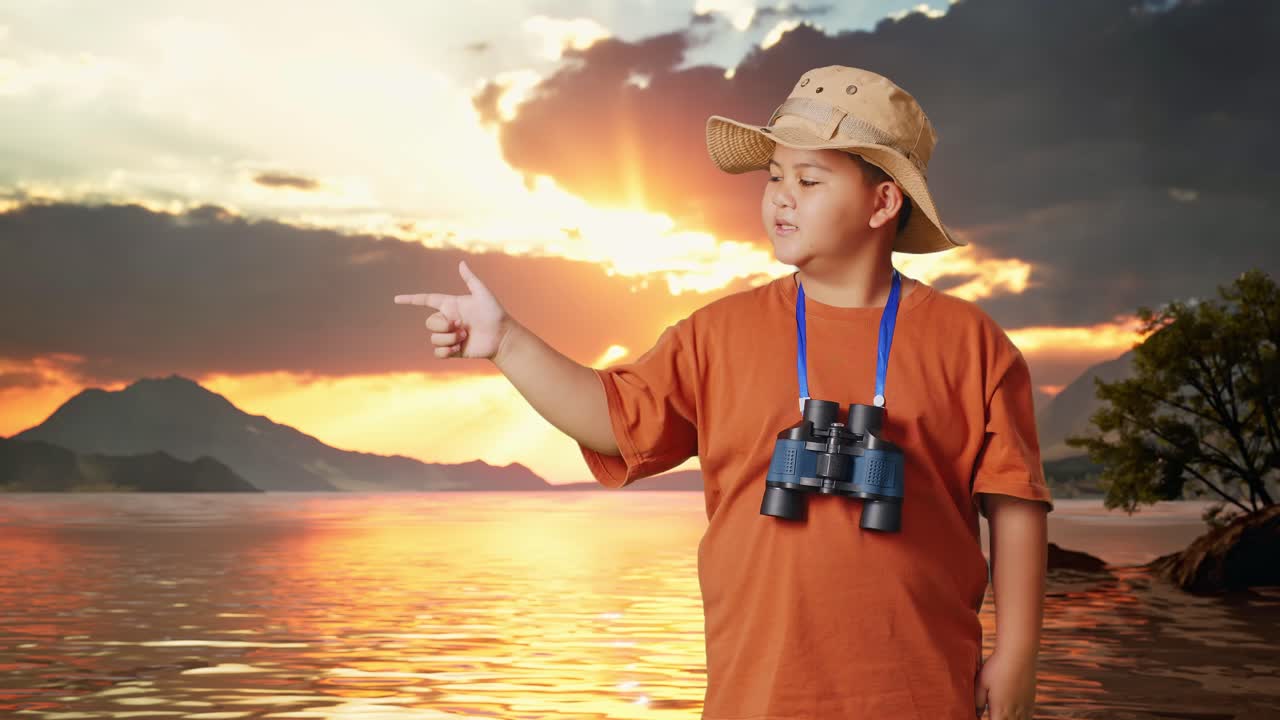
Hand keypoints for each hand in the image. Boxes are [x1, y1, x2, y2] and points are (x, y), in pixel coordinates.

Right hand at [393, 260, 509, 359]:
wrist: (502, 336)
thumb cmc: (494, 313)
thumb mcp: (482, 294)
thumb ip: (470, 279)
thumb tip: (461, 263)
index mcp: (450, 305)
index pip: (426, 300)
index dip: (411, 299)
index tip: (396, 299)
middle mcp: (447, 320)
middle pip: (429, 323)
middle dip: (443, 325)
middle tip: (462, 326)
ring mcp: (449, 335)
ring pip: (433, 338)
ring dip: (449, 338)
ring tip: (465, 336)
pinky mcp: (452, 350)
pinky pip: (437, 352)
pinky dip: (446, 350)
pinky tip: (460, 347)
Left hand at [974, 648, 1036, 718]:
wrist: (1019, 655)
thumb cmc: (996, 667)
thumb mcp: (981, 683)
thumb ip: (977, 702)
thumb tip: (975, 714)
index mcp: (1000, 710)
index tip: (982, 719)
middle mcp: (1014, 712)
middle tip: (993, 714)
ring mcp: (1025, 707)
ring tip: (1002, 715)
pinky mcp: (1031, 701)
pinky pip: (1028, 718)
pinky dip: (1021, 719)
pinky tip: (1014, 715)